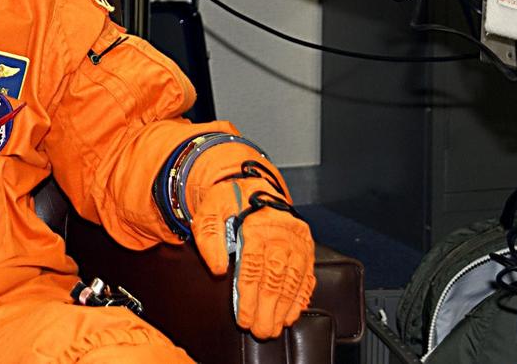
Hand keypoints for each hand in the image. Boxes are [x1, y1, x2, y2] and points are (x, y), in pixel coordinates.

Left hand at [188, 172, 315, 338]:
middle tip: (260, 331)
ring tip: (274, 328)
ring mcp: (298, 242)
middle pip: (276, 278)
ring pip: (293, 281)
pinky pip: (307, 276)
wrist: (253, 185)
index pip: (253, 268)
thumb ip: (209, 237)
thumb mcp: (210, 209)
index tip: (243, 318)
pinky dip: (300, 298)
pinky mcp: (307, 248)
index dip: (248, 297)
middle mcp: (283, 234)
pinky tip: (291, 314)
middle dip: (268, 309)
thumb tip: (217, 270)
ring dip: (284, 308)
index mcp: (257, 225)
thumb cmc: (230, 200)